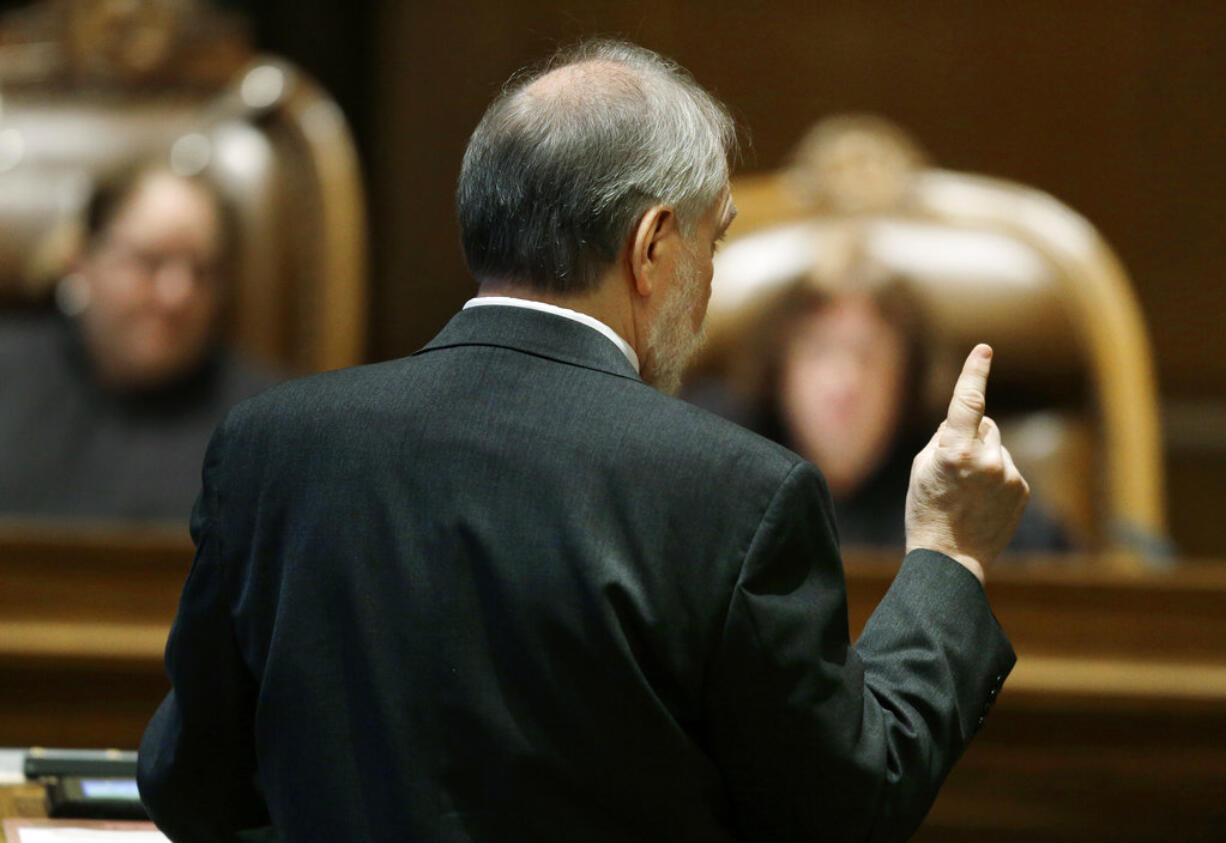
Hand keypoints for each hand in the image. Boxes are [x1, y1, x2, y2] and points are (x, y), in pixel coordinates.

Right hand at [905, 344, 1029, 581]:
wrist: (951, 559)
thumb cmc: (926, 510)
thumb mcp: (922, 467)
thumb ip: (944, 437)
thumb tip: (964, 420)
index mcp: (954, 452)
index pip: (967, 402)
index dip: (975, 373)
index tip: (984, 349)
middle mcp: (987, 459)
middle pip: (983, 424)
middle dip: (970, 436)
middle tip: (952, 470)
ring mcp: (1008, 475)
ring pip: (996, 446)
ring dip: (984, 458)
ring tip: (967, 491)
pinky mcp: (1021, 488)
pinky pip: (1006, 467)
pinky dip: (995, 477)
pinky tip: (981, 501)